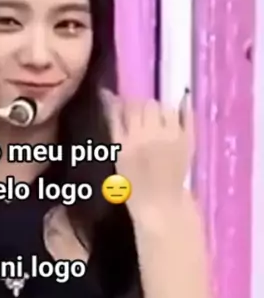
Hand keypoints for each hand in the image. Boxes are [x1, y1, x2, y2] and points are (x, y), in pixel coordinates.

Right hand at [103, 90, 194, 216]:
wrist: (160, 203)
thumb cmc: (133, 183)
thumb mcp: (117, 155)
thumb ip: (113, 125)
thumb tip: (108, 95)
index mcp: (129, 141)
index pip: (129, 107)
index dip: (128, 105)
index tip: (128, 111)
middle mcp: (150, 136)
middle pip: (148, 104)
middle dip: (144, 108)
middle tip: (144, 118)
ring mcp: (172, 137)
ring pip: (166, 107)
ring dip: (161, 111)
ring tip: (159, 122)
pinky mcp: (189, 140)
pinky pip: (188, 116)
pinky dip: (183, 110)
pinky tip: (178, 114)